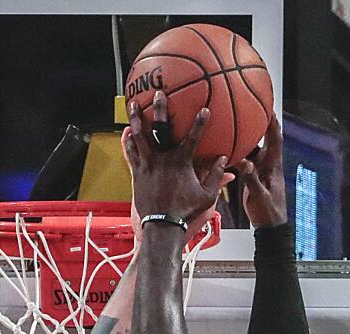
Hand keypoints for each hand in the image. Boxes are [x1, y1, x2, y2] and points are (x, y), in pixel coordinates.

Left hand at [122, 91, 232, 225]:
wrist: (161, 225)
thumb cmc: (185, 211)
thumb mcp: (207, 196)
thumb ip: (216, 176)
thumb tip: (223, 160)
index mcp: (181, 162)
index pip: (193, 137)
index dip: (199, 122)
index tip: (204, 108)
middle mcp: (163, 159)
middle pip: (160, 129)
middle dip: (160, 109)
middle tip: (159, 93)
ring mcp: (148, 165)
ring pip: (139, 136)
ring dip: (135, 119)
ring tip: (132, 104)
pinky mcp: (137, 173)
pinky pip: (131, 153)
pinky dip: (128, 141)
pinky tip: (126, 132)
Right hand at [234, 114, 286, 228]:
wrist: (270, 228)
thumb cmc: (269, 213)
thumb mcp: (259, 196)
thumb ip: (251, 179)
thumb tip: (245, 163)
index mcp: (273, 166)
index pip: (275, 138)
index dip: (272, 122)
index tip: (267, 107)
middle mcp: (268, 165)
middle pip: (264, 139)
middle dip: (258, 124)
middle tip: (248, 110)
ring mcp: (261, 171)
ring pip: (254, 150)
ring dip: (246, 140)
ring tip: (234, 127)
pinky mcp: (254, 178)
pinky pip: (246, 162)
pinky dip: (239, 155)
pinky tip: (228, 151)